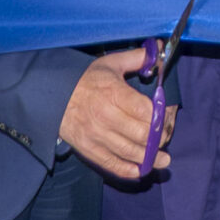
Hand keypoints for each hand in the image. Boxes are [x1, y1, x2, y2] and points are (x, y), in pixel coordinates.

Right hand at [59, 49, 171, 180]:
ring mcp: (97, 135)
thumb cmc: (86, 80)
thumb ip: (137, 58)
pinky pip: (112, 164)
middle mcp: (105, 116)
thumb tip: (159, 48)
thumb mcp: (111, 64)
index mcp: (113, 93)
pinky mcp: (89, 149)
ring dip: (150, 158)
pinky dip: (129, 170)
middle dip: (158, 137)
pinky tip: (141, 170)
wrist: (54, 96)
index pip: (145, 110)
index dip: (160, 115)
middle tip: (164, 136)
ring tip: (163, 159)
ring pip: (130, 152)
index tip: (166, 116)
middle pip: (141, 134)